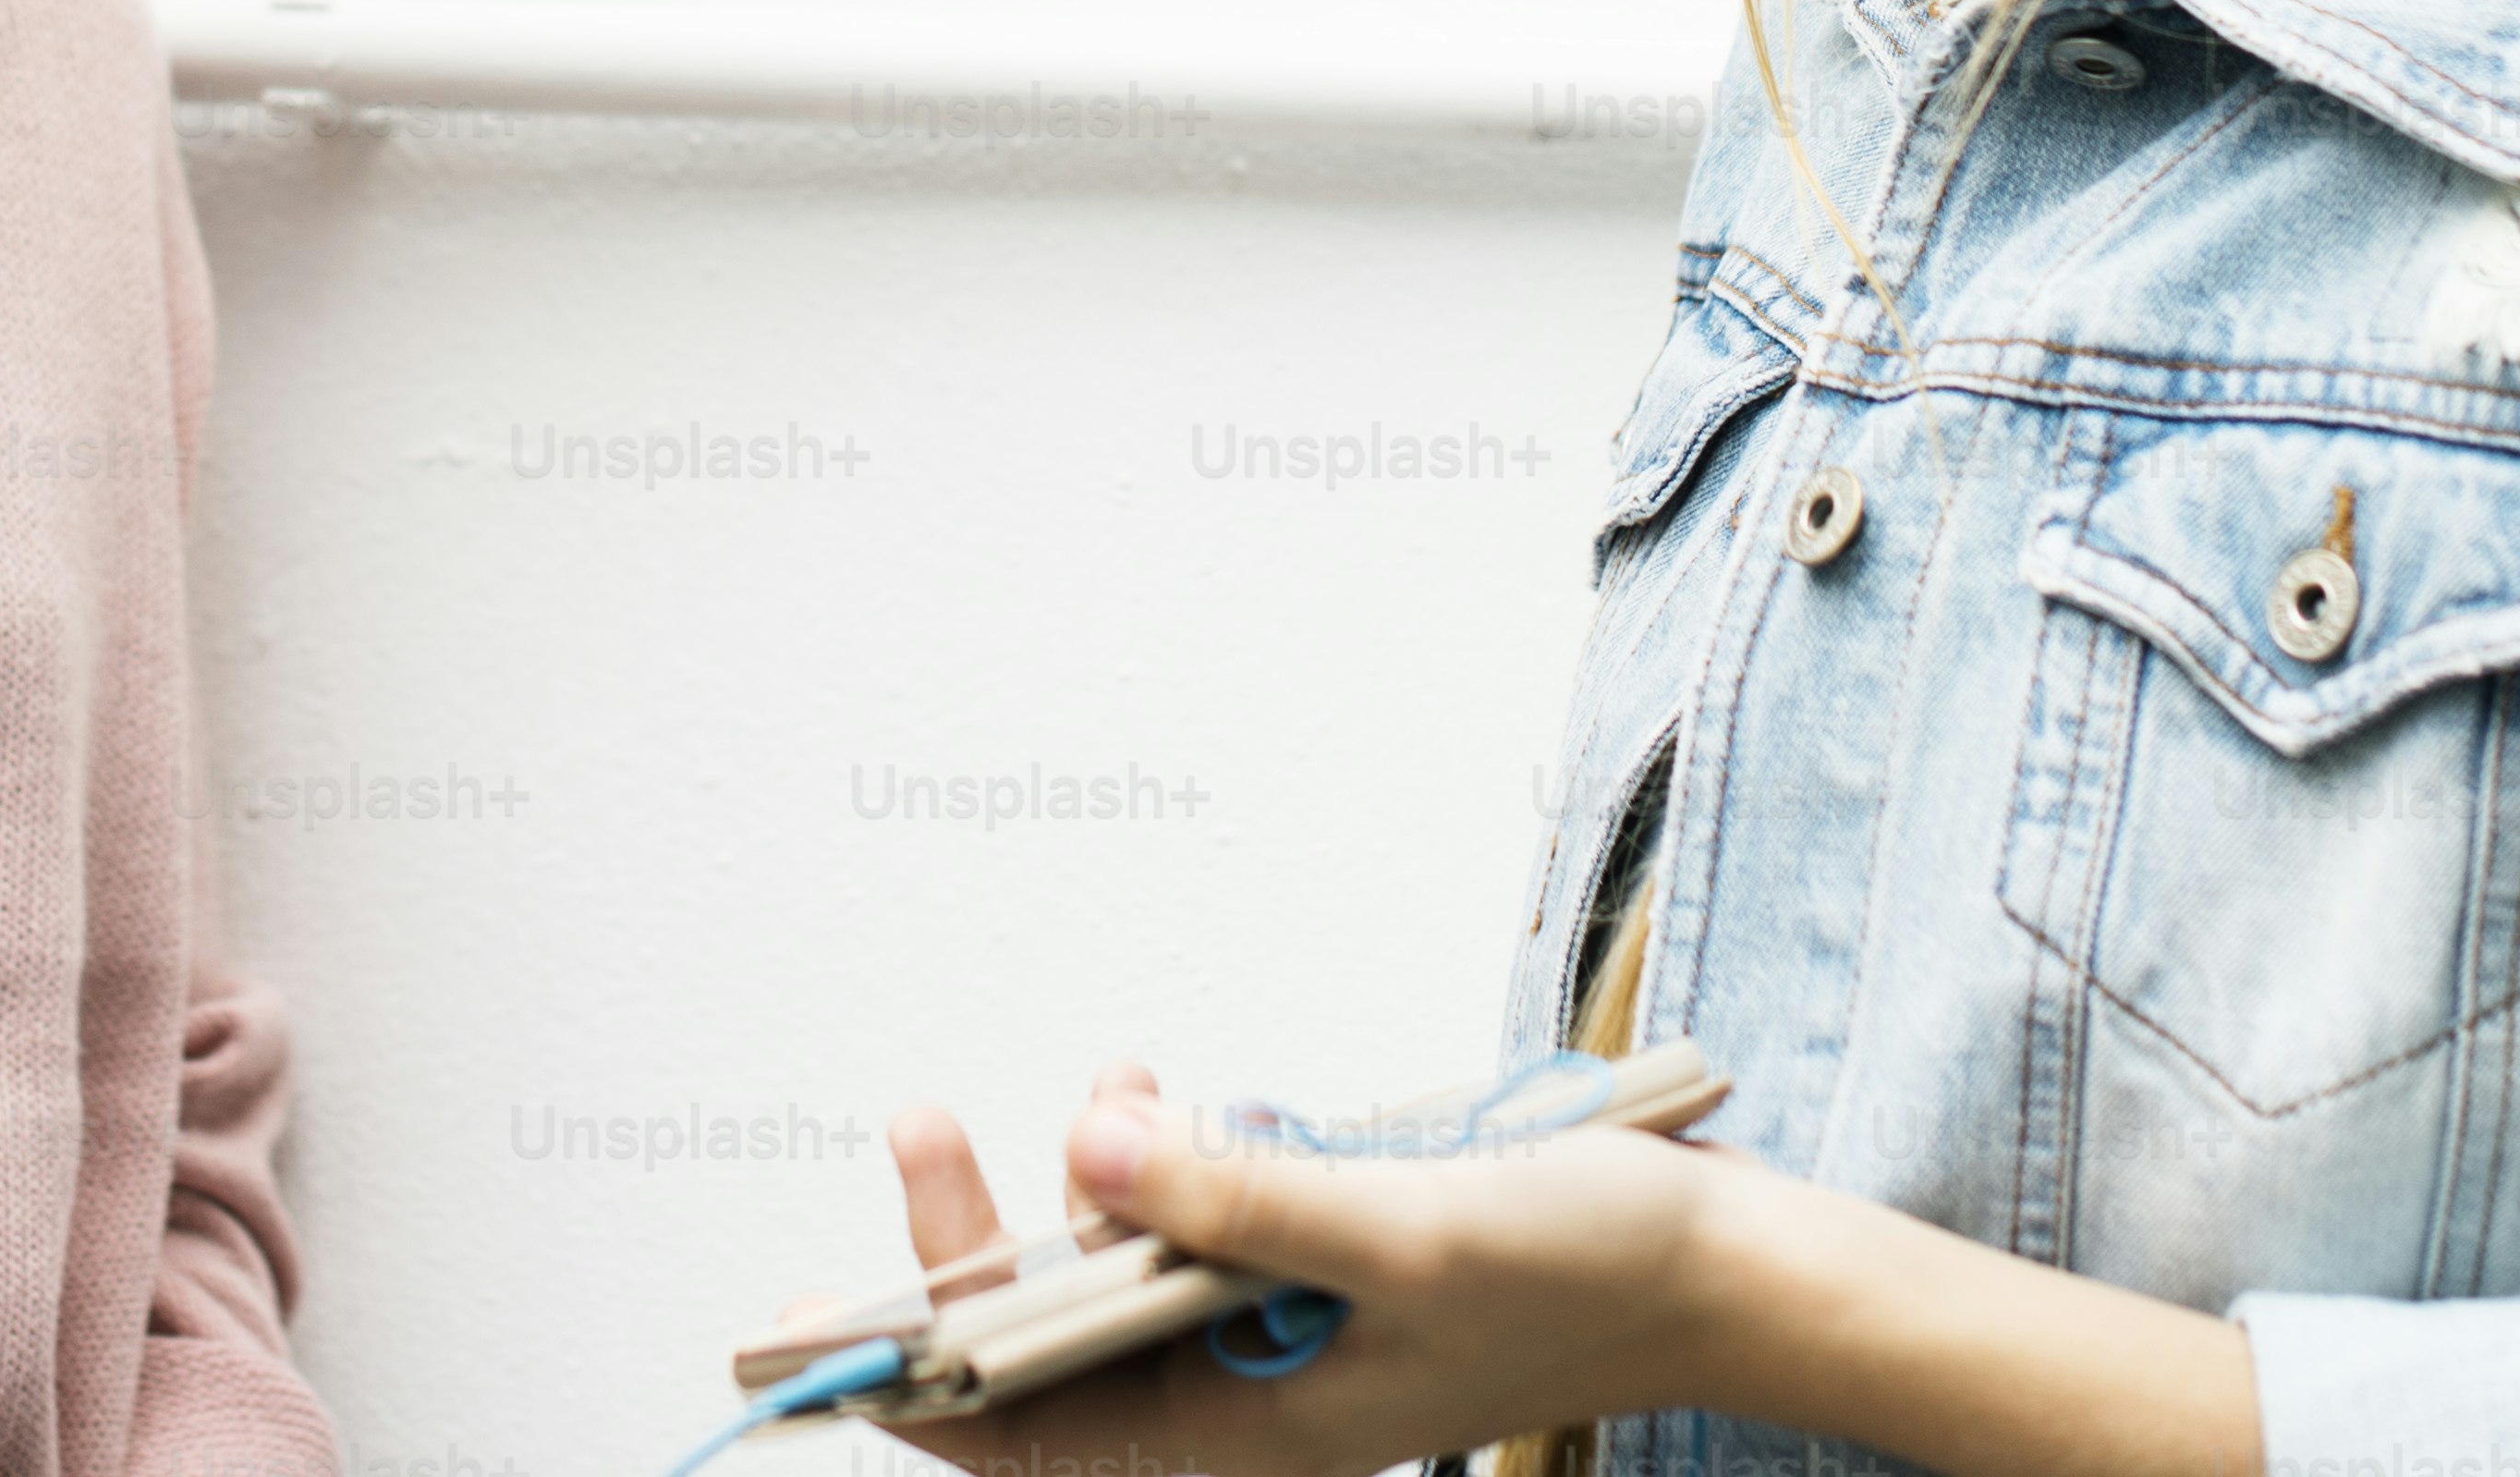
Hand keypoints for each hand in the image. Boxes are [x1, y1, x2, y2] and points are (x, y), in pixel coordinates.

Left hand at [854, 1074, 1739, 1476]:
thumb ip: (1240, 1196)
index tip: (806, 1327)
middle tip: (920, 1123)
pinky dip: (1160, 1164)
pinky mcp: (1299, 1281)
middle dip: (970, 1250)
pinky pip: (1182, 1234)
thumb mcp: (1404, 1228)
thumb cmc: (1580, 1270)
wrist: (1713, 1268)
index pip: (1025, 1447)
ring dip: (1080, 1186)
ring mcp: (1266, 1345)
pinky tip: (1173, 1096)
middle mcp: (1238, 1409)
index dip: (908, 1387)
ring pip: (1108, 1283)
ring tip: (1110, 1079)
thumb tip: (1087, 1148)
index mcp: (1245, 1444)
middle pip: (1044, 1356)